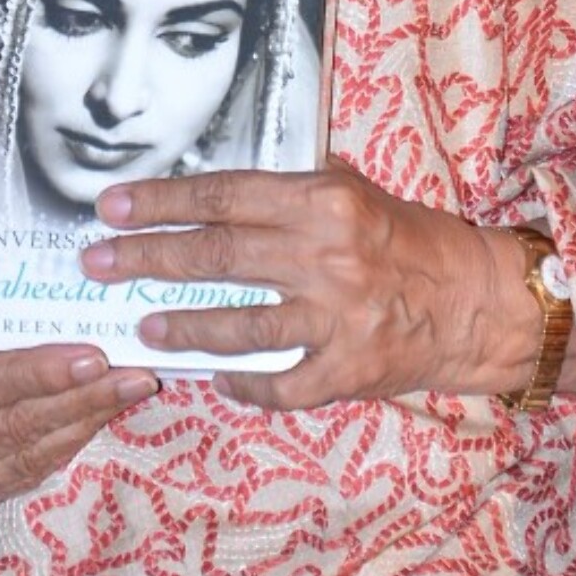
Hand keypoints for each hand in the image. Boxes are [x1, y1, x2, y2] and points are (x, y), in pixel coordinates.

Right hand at [0, 247, 156, 512]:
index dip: (36, 373)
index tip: (92, 353)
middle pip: (14, 427)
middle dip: (82, 399)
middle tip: (138, 369)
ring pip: (28, 455)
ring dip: (87, 421)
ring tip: (135, 386)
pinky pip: (24, 473)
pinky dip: (67, 442)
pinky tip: (100, 411)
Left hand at [80, 159, 541, 410]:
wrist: (478, 303)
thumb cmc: (412, 241)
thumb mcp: (357, 192)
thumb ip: (294, 191)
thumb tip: (222, 192)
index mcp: (324, 202)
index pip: (223, 196)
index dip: (161, 202)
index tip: (112, 206)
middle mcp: (326, 255)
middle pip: (216, 256)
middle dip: (147, 259)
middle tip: (97, 264)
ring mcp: (336, 318)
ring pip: (240, 325)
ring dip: (183, 326)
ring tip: (142, 326)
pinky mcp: (347, 370)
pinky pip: (279, 384)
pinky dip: (243, 384)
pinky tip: (216, 378)